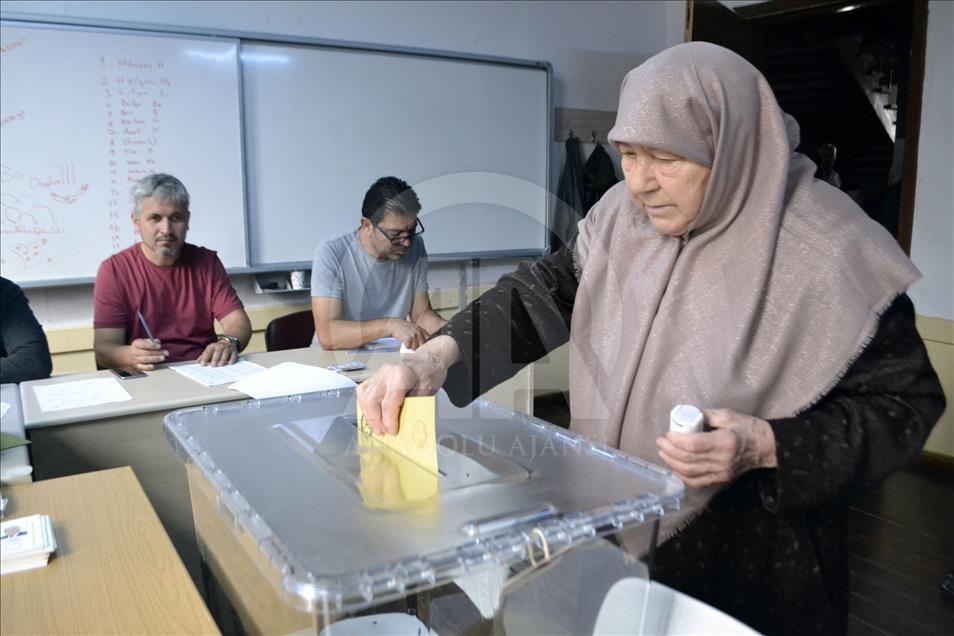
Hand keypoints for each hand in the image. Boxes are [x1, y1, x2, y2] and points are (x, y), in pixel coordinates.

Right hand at [129, 338, 167, 371]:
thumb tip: (158, 342)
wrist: (130, 355)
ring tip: (163, 358)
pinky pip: (142, 367)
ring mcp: (135, 360)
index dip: (152, 345)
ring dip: (155, 359)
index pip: (144, 344)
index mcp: (136, 344)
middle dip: (157, 353)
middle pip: (146, 352)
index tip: (159, 346)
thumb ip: (151, 341)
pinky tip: (153, 366)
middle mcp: (135, 352)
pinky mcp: (137, 366)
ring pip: (145, 359)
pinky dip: (147, 367)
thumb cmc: (140, 347)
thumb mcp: (144, 341)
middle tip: (166, 353)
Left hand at [197, 339, 236, 366]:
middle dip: (215, 359)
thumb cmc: (218, 349)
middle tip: (213, 366)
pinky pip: (233, 355)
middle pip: (217, 352)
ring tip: (221, 365)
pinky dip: (232, 359)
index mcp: (213, 346)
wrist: (229, 342)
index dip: (205, 358)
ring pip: (225, 353)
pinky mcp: (234, 351)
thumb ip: (204, 355)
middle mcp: (220, 346)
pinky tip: (230, 363)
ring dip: (223, 359)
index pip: (208, 352)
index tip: (202, 364)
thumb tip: (198, 362)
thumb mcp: (210, 350)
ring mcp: (228, 348)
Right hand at [357, 335, 458, 434]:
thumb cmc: (429, 374)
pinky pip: (363, 392)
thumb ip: (414, 408)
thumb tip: (403, 426)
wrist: (427, 360)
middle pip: (372, 400)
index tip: (393, 432)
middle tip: (383, 433)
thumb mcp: (428, 392)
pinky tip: (372, 415)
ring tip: (377, 428)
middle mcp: (386, 373)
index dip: (389, 420)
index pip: (389, 402)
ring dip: (369, 415)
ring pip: (364, 396)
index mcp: (401, 375)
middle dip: (376, 420)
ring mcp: (378, 373)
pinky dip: (365, 406)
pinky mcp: (374, 377)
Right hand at [389, 318, 428, 349]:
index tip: (421, 346)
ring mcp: (413, 335)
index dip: (425, 344)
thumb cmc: (403, 327)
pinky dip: (406, 346)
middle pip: (422, 345)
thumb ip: (419, 334)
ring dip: (411, 347)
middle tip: (413, 345)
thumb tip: (423, 344)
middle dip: (418, 347)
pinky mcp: (408, 339)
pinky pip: (408, 347)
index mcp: (421, 330)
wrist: (393, 324)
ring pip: (415, 348)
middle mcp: (418, 332)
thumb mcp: (414, 328)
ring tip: (408, 342)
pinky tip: (404, 342)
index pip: (428, 339)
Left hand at [656, 408, 776, 488]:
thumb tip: (687, 416)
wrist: (766, 448)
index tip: (668, 433)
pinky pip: (697, 482)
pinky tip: (674, 466)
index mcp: (725, 442)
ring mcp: (721, 473)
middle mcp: (722, 460)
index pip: (694, 444)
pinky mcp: (720, 480)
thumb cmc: (748, 428)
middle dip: (670, 451)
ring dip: (672, 463)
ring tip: (663, 453)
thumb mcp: (729, 415)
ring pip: (690, 473)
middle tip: (660, 442)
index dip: (677, 440)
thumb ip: (707, 415)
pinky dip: (682, 476)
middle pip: (688, 460)